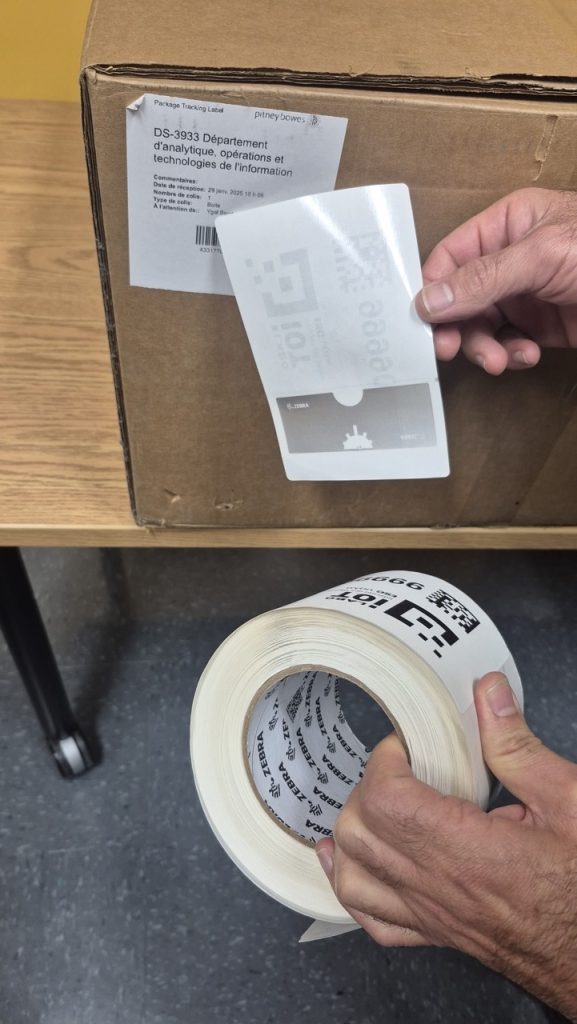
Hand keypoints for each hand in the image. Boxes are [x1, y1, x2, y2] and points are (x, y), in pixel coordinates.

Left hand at [315, 673, 576, 1021]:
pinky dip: (353, 888)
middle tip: (399, 768)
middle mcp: (438, 887)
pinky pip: (374, 921)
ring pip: (353, 878)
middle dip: (366, 788)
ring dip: (351, 834)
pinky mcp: (438, 934)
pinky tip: (354, 864)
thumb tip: (486, 691)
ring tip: (373, 804)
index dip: (384, 761)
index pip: (385, 801)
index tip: (407, 745)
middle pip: (358, 833)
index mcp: (466, 851)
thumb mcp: (567, 801)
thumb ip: (517, 746)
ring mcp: (433, 916)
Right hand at [414, 188, 576, 373]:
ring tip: (501, 360)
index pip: (451, 256)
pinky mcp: (542, 325)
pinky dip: (512, 354)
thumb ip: (483, 278)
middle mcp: (512, 258)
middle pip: (460, 298)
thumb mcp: (542, 257)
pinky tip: (529, 356)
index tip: (426, 322)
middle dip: (460, 327)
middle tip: (454, 352)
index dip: (433, 289)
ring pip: (481, 326)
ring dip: (486, 347)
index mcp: (508, 224)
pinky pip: (508, 343)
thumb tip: (430, 298)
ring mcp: (526, 293)